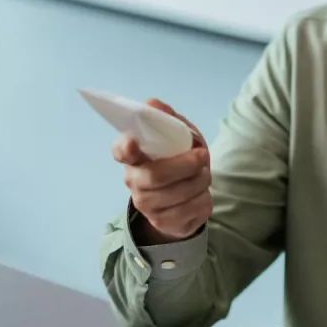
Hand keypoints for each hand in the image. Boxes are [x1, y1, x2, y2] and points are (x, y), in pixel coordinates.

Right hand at [112, 99, 211, 243]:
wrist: (186, 194)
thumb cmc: (178, 157)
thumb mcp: (178, 134)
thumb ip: (167, 118)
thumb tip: (153, 103)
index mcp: (132, 155)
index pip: (121, 151)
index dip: (125, 148)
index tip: (133, 142)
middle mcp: (134, 181)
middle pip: (157, 175)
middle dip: (186, 165)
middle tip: (204, 157)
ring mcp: (146, 205)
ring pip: (178, 195)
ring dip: (200, 181)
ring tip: (203, 174)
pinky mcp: (163, 223)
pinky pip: (191, 211)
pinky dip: (205, 199)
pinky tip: (201, 194)